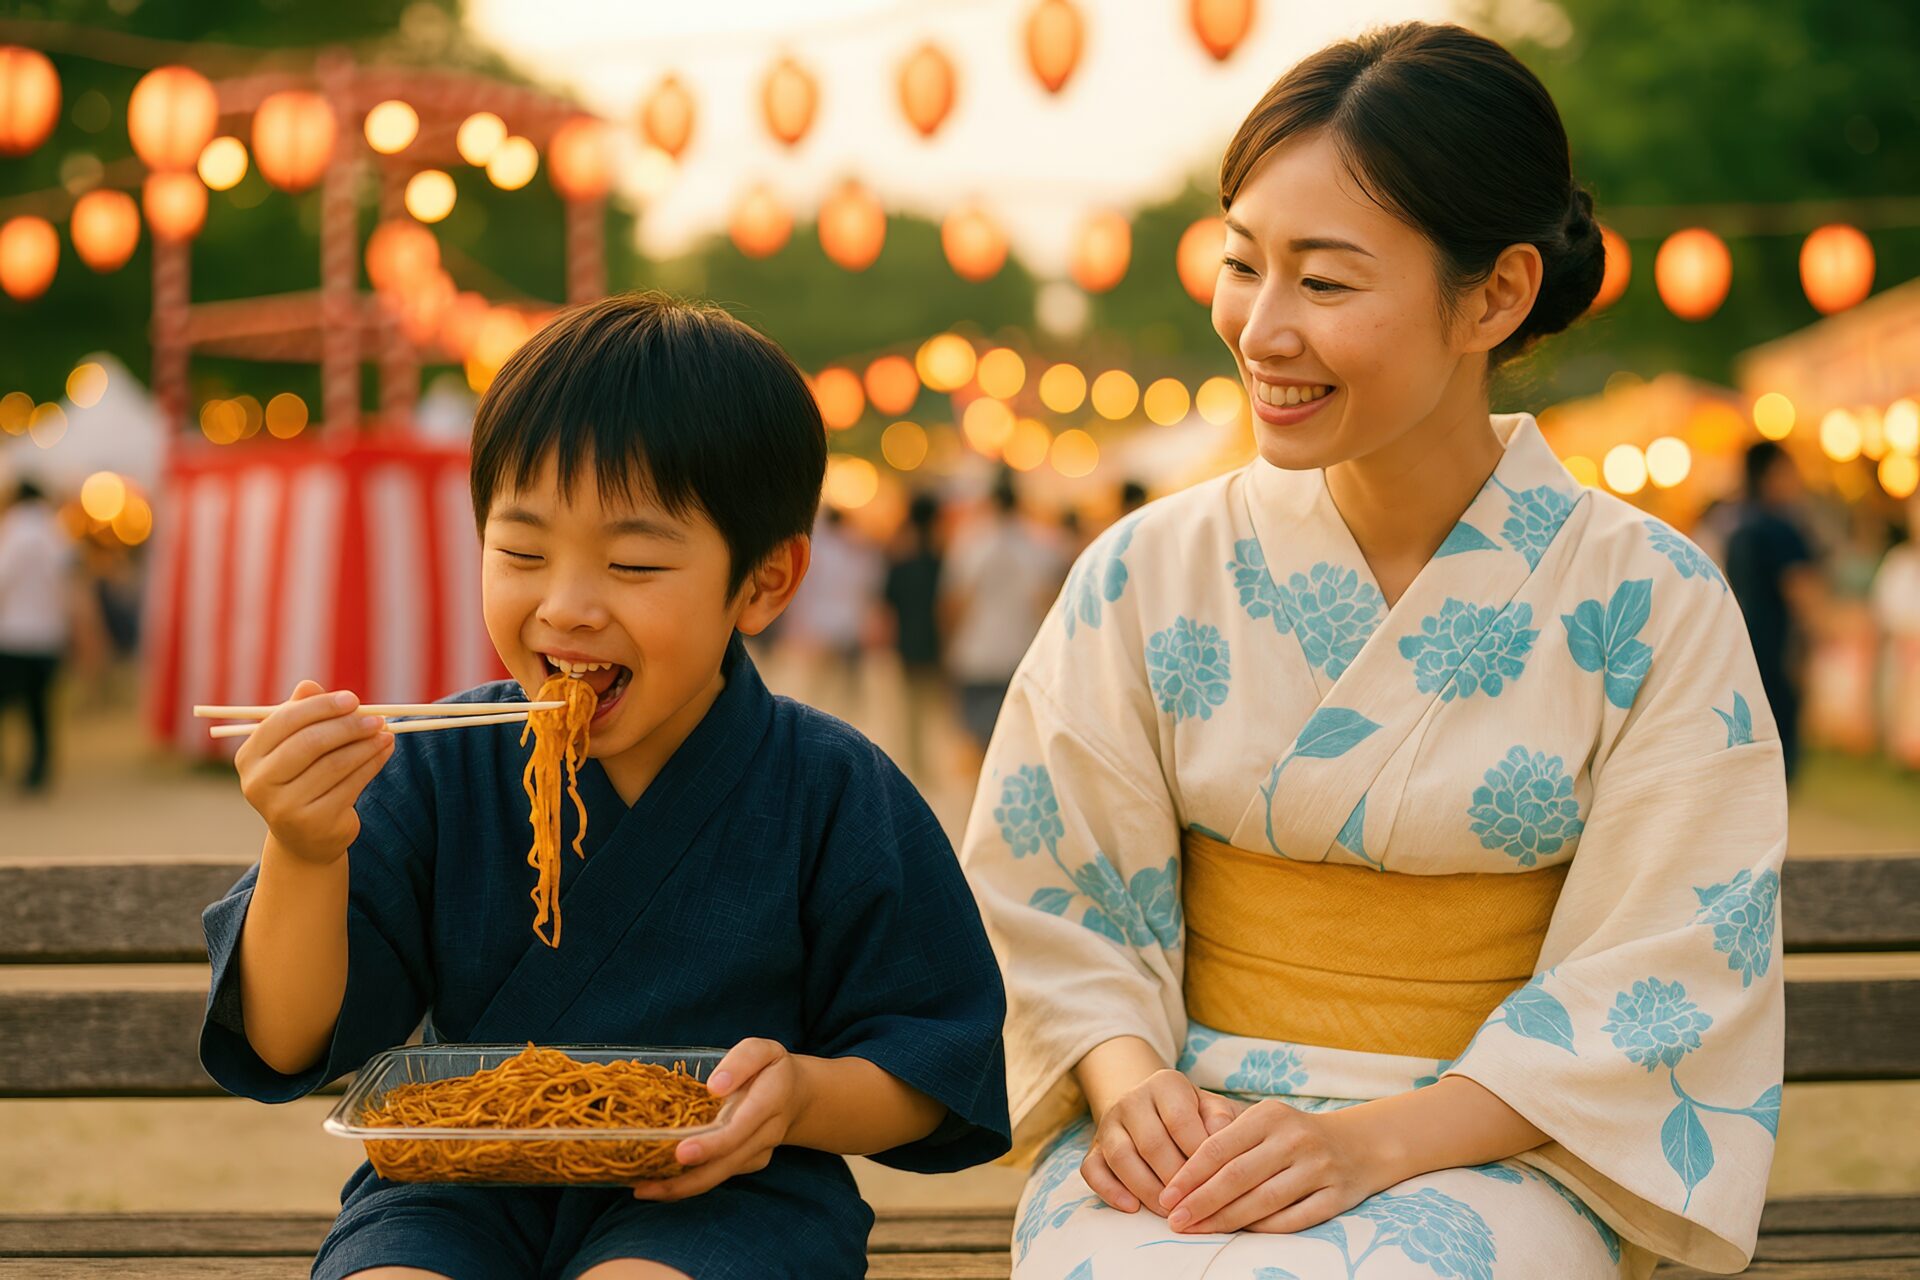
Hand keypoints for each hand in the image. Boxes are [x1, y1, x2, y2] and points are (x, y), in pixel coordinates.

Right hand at [234, 680, 391, 865]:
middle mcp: (259, 783)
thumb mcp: (296, 746)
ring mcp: (284, 806)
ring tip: (386, 732)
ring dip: (366, 744)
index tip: (352, 699)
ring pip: (335, 763)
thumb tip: (309, 685)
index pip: (284, 721)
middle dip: (348, 726)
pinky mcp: (314, 823)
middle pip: (309, 743)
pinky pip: (351, 784)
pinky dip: (372, 763)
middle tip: (376, 717)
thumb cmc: (302, 778)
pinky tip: (385, 751)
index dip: (320, 707)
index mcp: (249, 757)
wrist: (306, 837)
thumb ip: (300, 714)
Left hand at [633, 1038, 803, 1200]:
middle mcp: (765, 1135)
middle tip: (646, 1186)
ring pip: (719, 1177)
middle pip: (726, 1164)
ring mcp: (757, 1154)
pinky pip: (717, 1175)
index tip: (682, 1153)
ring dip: (680, 1188)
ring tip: (641, 1189)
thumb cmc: (773, 1069)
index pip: (740, 1129)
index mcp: (770, 1102)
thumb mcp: (763, 1050)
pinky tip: (657, 1183)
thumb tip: (716, 1086)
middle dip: (686, 1180)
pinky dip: (687, 1183)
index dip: (711, 1145)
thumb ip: (742, 1061)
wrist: (799, 1096)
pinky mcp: (747, 1164)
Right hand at [1081, 1069, 1240, 1214]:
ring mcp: (1109, 1124)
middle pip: (1151, 1143)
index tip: (1215, 1181)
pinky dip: (1110, 1191)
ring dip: (1147, 1190)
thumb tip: (1224, 1138)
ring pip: (1121, 1158)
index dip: (1198, 1155)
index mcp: (1165, 1084)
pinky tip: (1133, 1208)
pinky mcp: (1094, 1149)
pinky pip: (1093, 1171)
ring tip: (1171, 1211)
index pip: (1180, 1120)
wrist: (1152, 1107)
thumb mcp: (1211, 1107)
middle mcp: (1132, 1099)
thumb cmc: (1192, 1114)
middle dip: (1175, 1180)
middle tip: (1195, 1204)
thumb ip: (1221, 1119)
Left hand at [1157, 1099, 1395, 1234]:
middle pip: (1237, 1176)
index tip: (1166, 1195)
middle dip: (1200, 1201)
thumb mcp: (1264, 1122)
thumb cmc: (1293, 1135)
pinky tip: (1237, 1234)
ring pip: (1262, 1201)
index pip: (1220, 1146)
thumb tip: (1180, 1178)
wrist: (1360, 1144)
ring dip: (1224, 1220)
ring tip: (1197, 1229)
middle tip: (1174, 1220)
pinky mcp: (1336, 1196)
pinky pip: (1291, 1219)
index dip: (1190, 1174)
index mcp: (1270, 1115)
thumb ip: (1227, 1140)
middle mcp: (1295, 1139)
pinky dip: (1261, 1228)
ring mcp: (1318, 1168)